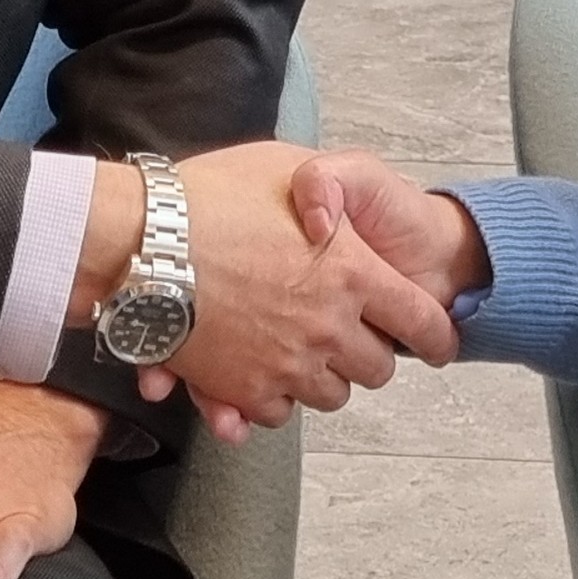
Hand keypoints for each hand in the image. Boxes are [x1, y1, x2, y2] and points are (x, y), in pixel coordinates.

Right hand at [72, 142, 458, 443]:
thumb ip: (328, 190)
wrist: (139, 239)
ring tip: (298, 346)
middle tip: (349, 333)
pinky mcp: (244, 390)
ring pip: (330, 395)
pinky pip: (277, 413)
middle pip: (377, 369)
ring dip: (322, 376)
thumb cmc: (208, 196)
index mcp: (354, 271)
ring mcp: (287, 363)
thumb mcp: (285, 165)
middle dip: (368, 352)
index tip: (439, 341)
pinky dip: (272, 398)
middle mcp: (329, 325)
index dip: (437, 335)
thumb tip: (335, 224)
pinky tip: (257, 368)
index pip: (422, 322)